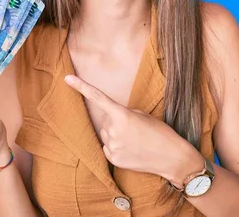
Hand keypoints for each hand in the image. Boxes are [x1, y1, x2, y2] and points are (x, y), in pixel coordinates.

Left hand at [65, 74, 201, 181]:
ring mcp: (112, 147)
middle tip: (134, 128)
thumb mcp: (143, 115)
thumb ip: (123, 113)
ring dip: (116, 134)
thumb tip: (110, 119)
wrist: (171, 157)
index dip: (81, 87)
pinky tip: (132, 149)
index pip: (97, 98)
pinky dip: (117, 146)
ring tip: (135, 140)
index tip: (67, 78)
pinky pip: (108, 148)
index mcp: (122, 115)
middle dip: (115, 121)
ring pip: (106, 134)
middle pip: (105, 120)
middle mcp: (114, 131)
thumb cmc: (160, 132)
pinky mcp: (113, 159)